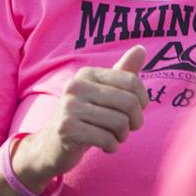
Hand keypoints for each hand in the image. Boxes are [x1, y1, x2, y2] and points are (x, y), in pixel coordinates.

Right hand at [15, 46, 147, 185]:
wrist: (53, 143)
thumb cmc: (86, 116)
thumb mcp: (103, 92)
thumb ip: (123, 72)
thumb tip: (141, 48)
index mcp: (87, 74)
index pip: (132, 82)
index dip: (142, 101)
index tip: (134, 111)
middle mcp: (75, 86)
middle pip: (129, 103)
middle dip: (135, 122)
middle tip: (126, 128)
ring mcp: (69, 107)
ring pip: (120, 124)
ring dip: (122, 136)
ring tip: (112, 136)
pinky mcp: (67, 129)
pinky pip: (107, 140)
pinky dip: (112, 147)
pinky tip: (104, 145)